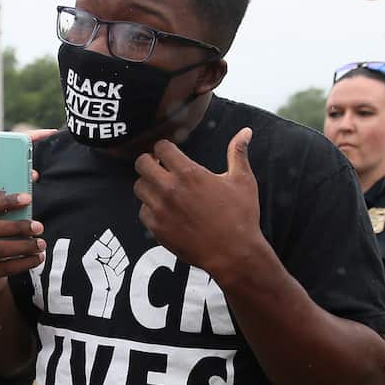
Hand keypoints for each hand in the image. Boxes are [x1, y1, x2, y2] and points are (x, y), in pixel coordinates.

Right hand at [0, 194, 44, 285]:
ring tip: (41, 244)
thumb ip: (1, 210)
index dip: (6, 202)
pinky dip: (24, 262)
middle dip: (17, 226)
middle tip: (39, 226)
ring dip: (24, 245)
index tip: (28, 198)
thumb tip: (28, 185)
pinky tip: (37, 258)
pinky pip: (4, 268)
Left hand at [132, 128, 261, 281]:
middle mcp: (170, 189)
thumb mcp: (242, 181)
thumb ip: (238, 153)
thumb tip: (245, 131)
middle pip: (142, 164)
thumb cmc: (241, 216)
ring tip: (161, 188)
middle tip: (159, 167)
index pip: (161, 148)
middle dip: (149, 162)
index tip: (169, 153)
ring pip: (139, 187)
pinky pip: (142, 211)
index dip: (164, 147)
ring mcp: (161, 210)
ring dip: (148, 184)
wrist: (233, 253)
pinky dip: (150, 208)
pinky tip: (163, 209)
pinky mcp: (157, 228)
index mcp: (189, 173)